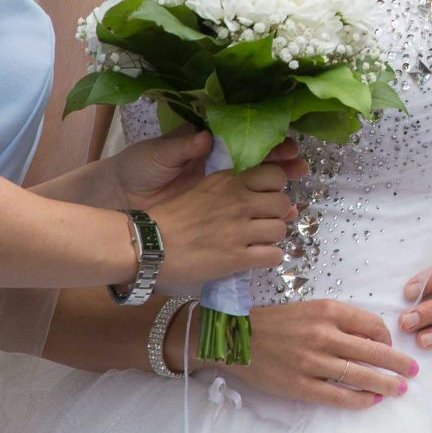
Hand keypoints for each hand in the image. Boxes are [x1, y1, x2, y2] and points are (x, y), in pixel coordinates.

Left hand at [111, 127, 306, 210]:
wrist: (120, 195)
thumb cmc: (141, 168)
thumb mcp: (160, 154)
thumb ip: (183, 145)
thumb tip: (207, 137)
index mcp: (214, 150)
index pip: (252, 145)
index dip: (273, 146)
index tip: (289, 149)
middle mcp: (224, 172)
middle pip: (265, 169)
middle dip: (286, 169)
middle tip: (299, 171)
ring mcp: (222, 197)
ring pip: (261, 196)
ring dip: (280, 198)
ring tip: (292, 201)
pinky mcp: (216, 220)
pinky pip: (246, 221)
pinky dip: (264, 224)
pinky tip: (275, 225)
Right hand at [144, 160, 296, 288]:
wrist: (149, 244)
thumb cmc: (171, 216)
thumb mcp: (202, 189)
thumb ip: (230, 187)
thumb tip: (261, 192)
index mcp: (230, 181)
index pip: (275, 174)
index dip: (274, 187)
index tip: (264, 197)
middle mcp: (239, 202)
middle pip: (282, 202)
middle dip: (276, 213)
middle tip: (262, 222)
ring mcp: (240, 230)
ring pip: (281, 230)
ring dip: (272, 237)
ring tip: (258, 241)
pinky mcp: (237, 257)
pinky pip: (273, 256)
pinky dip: (269, 258)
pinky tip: (255, 258)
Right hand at [183, 298, 416, 408]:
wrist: (235, 338)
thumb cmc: (276, 322)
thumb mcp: (311, 308)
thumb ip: (340, 319)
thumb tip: (374, 336)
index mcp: (327, 310)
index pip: (372, 325)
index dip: (388, 338)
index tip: (391, 346)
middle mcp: (322, 334)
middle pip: (373, 351)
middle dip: (398, 363)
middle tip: (414, 370)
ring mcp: (311, 362)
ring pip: (359, 375)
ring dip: (385, 383)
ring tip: (401, 388)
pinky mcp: (299, 385)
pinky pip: (338, 396)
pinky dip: (360, 399)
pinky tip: (373, 400)